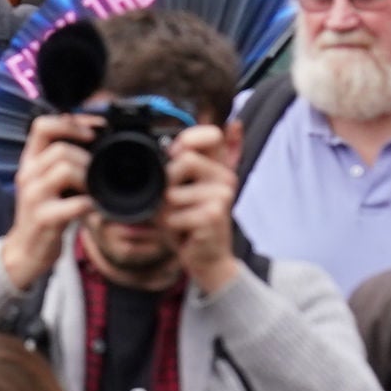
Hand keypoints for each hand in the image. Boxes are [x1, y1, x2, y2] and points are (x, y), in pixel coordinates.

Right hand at [0, 110, 95, 290]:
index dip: (71, 124)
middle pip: (61, 148)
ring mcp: (33, 197)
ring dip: (89, 178)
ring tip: (94, 190)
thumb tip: (93, 135)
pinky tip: (93, 209)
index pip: (43, 125)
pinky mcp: (43, 219)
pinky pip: (74, 204)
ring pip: (65, 169)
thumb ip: (62, 159)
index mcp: (30, 161)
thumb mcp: (47, 181)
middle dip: (87, 158)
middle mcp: (27, 175)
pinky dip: (91, 204)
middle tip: (97, 173)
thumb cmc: (44, 214)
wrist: (24, 252)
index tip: (93, 133)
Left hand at [158, 124, 240, 293]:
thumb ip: (186, 163)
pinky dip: (170, 228)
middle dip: (166, 184)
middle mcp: (225, 178)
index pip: (211, 135)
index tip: (175, 152)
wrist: (208, 260)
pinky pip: (172, 215)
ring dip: (165, 211)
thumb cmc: (191, 224)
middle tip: (174, 204)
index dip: (189, 138)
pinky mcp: (213, 215)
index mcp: (219, 167)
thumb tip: (211, 131)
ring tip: (180, 221)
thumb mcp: (186, 190)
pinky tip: (185, 233)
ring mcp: (222, 196)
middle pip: (183, 159)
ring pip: (171, 192)